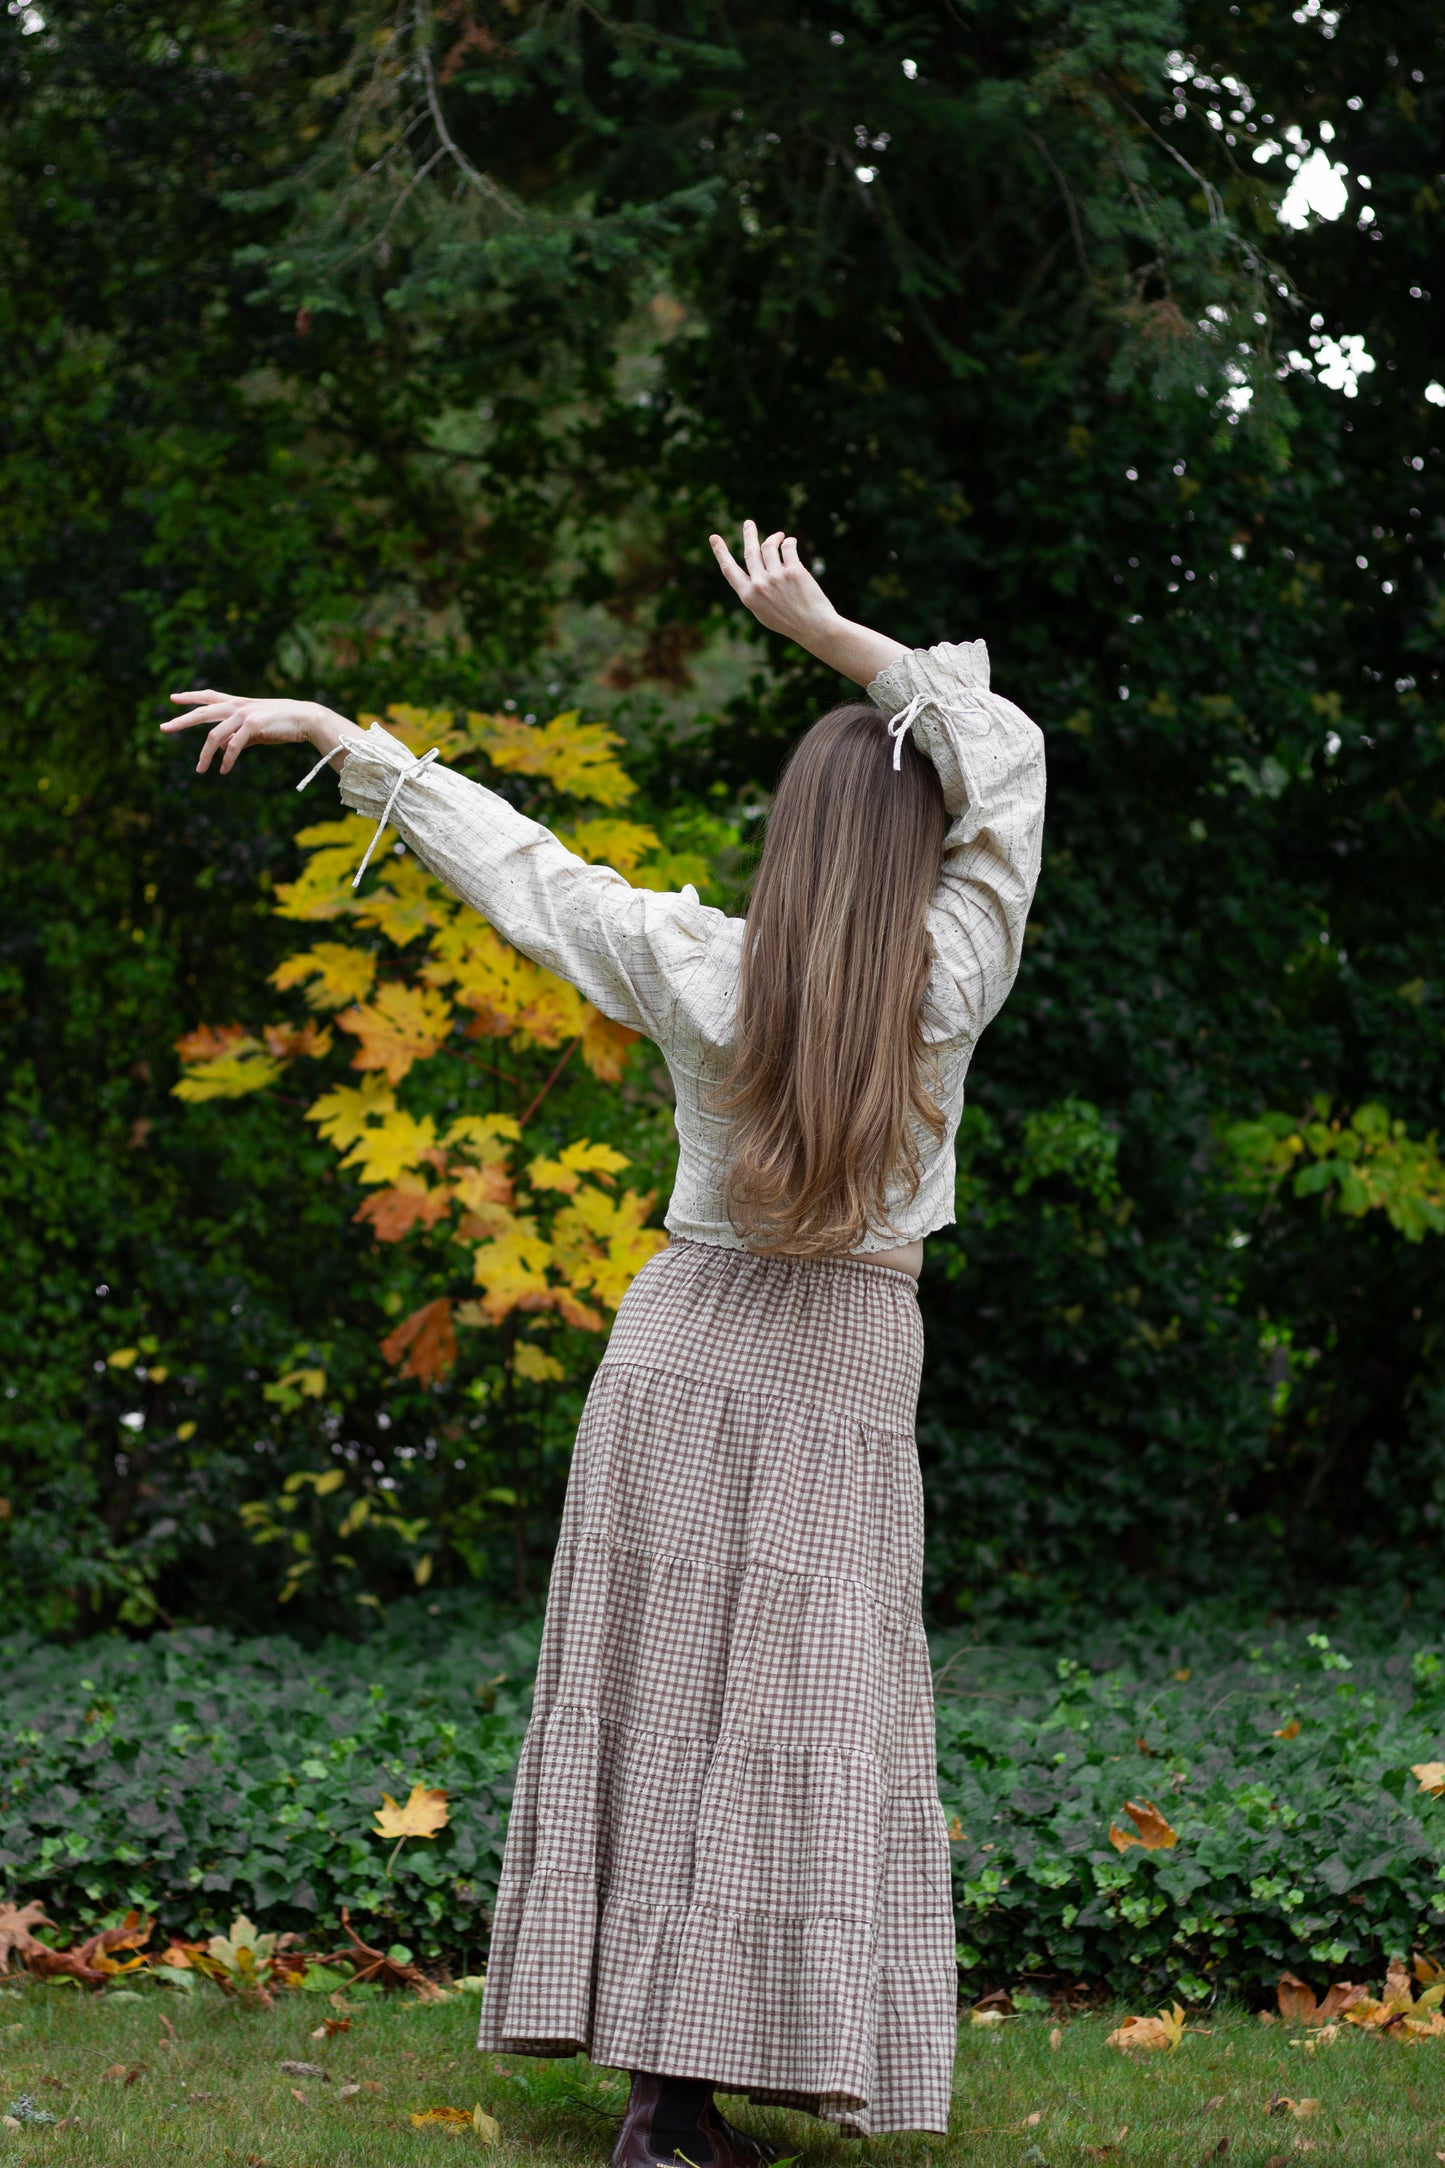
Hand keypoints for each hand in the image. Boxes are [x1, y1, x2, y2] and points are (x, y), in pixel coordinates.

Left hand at [159, 691, 350, 774]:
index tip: (173, 698)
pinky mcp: (252, 726)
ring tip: (200, 770)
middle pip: (202, 712)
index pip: (209, 697)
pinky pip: (233, 746)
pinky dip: (226, 760)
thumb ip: (237, 735)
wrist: (305, 719)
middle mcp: (237, 706)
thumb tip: (222, 747)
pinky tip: (223, 770)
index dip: (190, 697)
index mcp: (237, 703)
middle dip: (181, 721)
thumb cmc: (282, 724)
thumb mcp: (256, 728)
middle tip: (163, 728)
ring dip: (205, 755)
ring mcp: (243, 714)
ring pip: (214, 735)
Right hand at [709, 522, 840, 646]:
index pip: (729, 570)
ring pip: (769, 546)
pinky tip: (791, 542)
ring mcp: (776, 577)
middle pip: (750, 551)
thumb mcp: (763, 611)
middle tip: (748, 523)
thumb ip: (755, 591)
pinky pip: (788, 547)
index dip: (720, 552)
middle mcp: (760, 585)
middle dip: (749, 534)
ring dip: (775, 537)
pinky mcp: (794, 571)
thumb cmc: (788, 621)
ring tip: (780, 536)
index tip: (714, 538)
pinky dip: (789, 542)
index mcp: (748, 596)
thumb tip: (755, 567)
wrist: (814, 627)